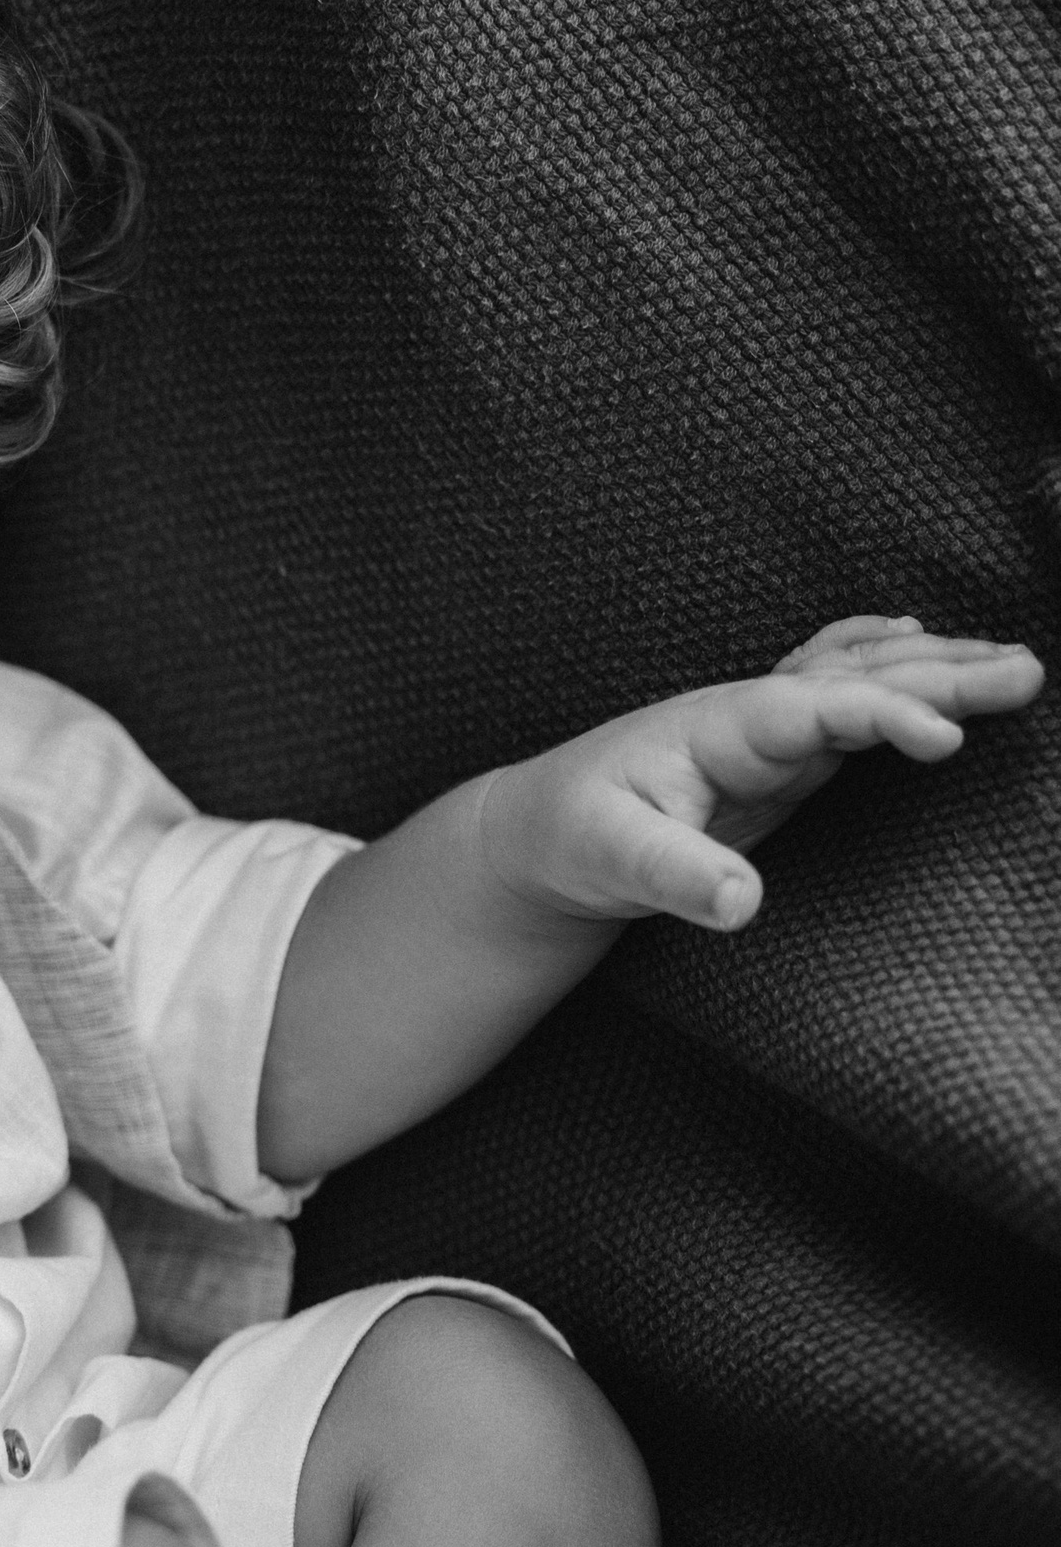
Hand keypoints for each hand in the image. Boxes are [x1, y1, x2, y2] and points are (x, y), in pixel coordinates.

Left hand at [478, 617, 1042, 934]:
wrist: (534, 835)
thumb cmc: (569, 842)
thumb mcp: (610, 861)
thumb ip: (675, 877)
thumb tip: (740, 902)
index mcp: (716, 726)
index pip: (815, 706)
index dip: (883, 715)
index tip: (948, 740)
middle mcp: (749, 713)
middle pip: (856, 678)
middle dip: (942, 676)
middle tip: (1029, 673)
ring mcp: (766, 729)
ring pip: (862, 679)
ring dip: (937, 669)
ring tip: (1017, 666)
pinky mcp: (776, 756)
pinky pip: (847, 698)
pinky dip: (892, 670)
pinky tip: (923, 644)